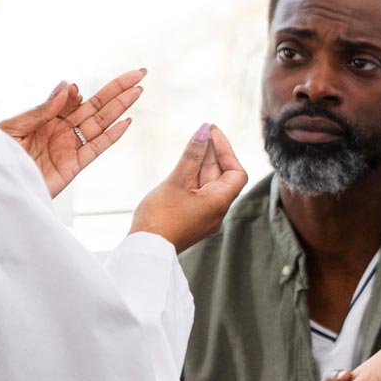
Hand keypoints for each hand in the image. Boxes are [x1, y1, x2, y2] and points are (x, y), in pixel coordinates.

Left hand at [0, 69, 144, 197]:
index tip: (74, 90)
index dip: (76, 94)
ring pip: (101, 123)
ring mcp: (69, 148)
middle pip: (95, 107)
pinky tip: (126, 122)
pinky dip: (112, 136)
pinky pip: (96, 149)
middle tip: (138, 73)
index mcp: (46, 118)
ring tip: (138, 90)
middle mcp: (62, 131)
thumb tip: (68, 85)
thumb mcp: (13, 127)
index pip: (71, 100)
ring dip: (120, 107)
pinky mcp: (73, 166)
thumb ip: (42, 109)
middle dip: (117, 89)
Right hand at [130, 124, 246, 253]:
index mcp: (219, 203)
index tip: (213, 133)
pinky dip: (193, 176)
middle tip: (203, 131)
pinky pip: (197, 193)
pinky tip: (184, 165)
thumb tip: (205, 130)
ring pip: (207, 183)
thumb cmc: (160, 218)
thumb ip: (192, 154)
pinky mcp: (190, 218)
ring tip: (194, 142)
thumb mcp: (177, 181)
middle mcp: (215, 211)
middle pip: (222, 176)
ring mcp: (203, 216)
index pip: (236, 172)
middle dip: (213, 153)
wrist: (143, 251)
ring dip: (202, 163)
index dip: (227, 151)